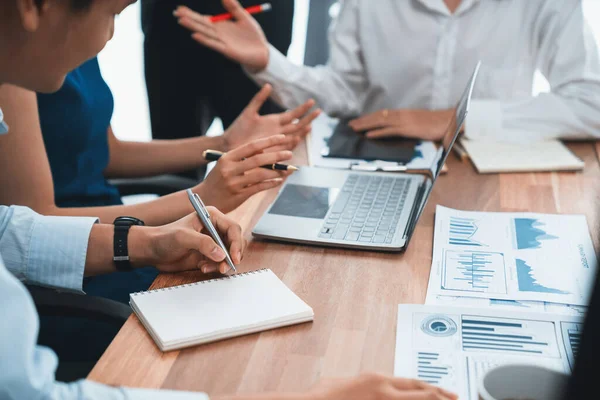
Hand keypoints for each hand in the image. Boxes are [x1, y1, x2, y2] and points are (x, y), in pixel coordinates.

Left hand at [136, 208, 244, 274]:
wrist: (152, 251)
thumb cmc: (164, 238)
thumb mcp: (183, 237)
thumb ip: (203, 243)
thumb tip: (221, 254)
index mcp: (211, 217)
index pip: (233, 228)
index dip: (236, 243)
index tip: (234, 257)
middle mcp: (215, 228)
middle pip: (235, 242)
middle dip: (232, 256)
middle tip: (225, 267)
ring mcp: (212, 242)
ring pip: (229, 254)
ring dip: (223, 264)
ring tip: (208, 268)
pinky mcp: (208, 254)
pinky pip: (220, 263)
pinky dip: (215, 268)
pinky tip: (202, 267)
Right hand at [174, 0, 269, 71]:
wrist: (262, 51)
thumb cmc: (253, 36)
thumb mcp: (244, 17)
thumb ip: (234, 8)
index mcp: (221, 25)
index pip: (203, 19)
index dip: (192, 14)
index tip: (180, 9)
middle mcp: (219, 34)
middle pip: (201, 24)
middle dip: (189, 18)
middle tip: (176, 13)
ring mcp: (222, 42)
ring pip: (205, 33)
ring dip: (193, 27)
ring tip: (181, 21)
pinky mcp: (227, 50)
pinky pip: (214, 44)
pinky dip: (205, 40)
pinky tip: (195, 35)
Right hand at [197, 135, 293, 212]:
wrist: (204, 199)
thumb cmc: (218, 180)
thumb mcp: (225, 165)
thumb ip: (242, 158)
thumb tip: (265, 152)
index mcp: (227, 158)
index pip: (252, 146)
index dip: (269, 141)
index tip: (282, 138)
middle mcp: (230, 169)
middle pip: (259, 159)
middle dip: (277, 156)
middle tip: (289, 154)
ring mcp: (234, 183)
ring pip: (261, 174)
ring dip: (276, 171)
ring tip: (286, 170)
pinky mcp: (239, 195)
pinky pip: (259, 188)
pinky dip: (271, 183)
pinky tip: (278, 181)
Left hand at [224, 84, 320, 151]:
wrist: (229, 144)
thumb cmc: (238, 129)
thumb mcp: (250, 111)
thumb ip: (259, 99)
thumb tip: (268, 85)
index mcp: (274, 121)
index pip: (293, 115)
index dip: (303, 109)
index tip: (312, 102)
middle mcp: (278, 131)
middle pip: (297, 125)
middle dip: (308, 118)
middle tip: (319, 111)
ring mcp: (275, 140)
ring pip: (293, 135)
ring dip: (302, 130)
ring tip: (311, 125)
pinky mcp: (270, 149)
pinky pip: (283, 146)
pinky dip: (291, 142)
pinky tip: (297, 138)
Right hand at [306, 374, 457, 399]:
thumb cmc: (324, 396)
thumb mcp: (346, 383)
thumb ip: (363, 383)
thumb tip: (367, 386)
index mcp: (377, 380)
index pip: (414, 383)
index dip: (433, 388)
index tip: (446, 392)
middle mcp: (385, 392)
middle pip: (423, 394)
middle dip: (442, 397)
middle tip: (456, 399)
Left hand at [348, 109, 453, 140]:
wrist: (450, 122)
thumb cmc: (436, 125)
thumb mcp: (419, 125)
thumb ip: (408, 128)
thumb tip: (398, 131)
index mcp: (403, 114)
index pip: (382, 114)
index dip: (370, 117)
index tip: (359, 120)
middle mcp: (402, 115)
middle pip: (378, 116)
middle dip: (363, 120)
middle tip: (350, 124)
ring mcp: (404, 121)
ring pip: (380, 122)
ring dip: (366, 125)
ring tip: (355, 128)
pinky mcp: (408, 129)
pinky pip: (389, 130)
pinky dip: (378, 132)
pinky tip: (368, 135)